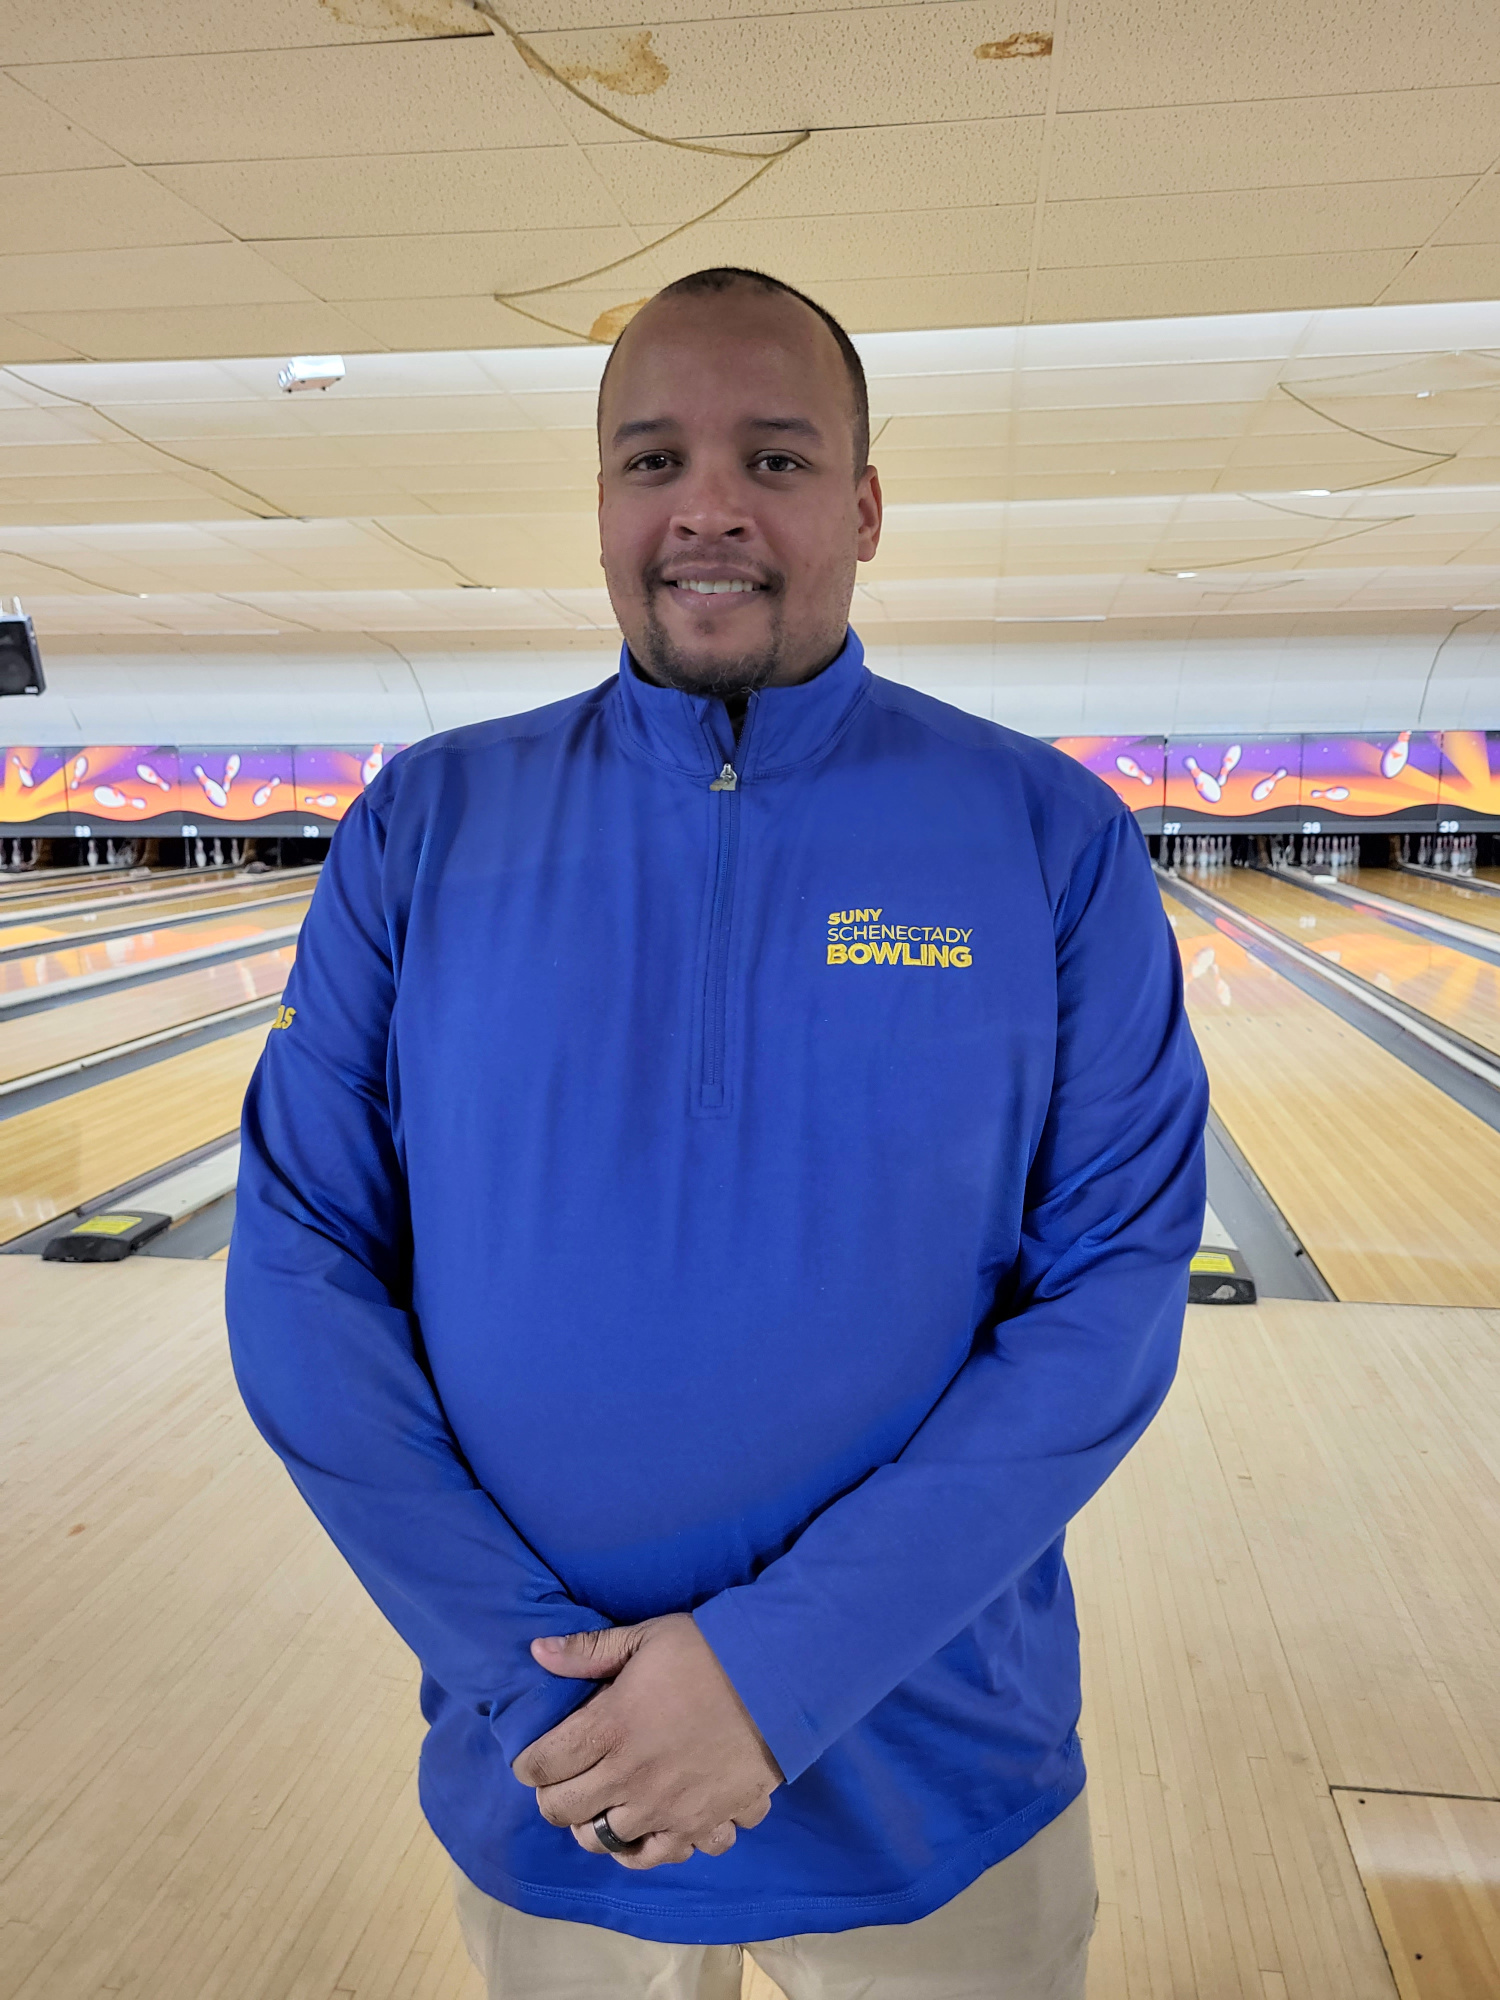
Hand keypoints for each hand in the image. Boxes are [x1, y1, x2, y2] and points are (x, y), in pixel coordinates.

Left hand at [511, 1613, 782, 1869]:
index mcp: (610, 1727)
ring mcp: (667, 1808)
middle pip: (564, 1811)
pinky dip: (651, 1847)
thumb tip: (536, 1651)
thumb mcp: (646, 1637)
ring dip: (596, 1827)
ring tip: (602, 1807)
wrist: (781, 1680)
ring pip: (606, 1841)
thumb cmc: (709, 1651)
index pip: (543, 1764)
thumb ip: (588, 1651)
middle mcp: (631, 1777)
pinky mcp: (704, 1824)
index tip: (533, 1759)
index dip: (529, 1764)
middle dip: (552, 1799)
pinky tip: (651, 1827)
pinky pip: (663, 1855)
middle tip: (562, 1783)